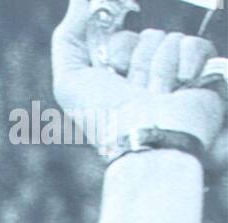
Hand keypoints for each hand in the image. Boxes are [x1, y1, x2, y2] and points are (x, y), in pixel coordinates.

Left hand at [52, 0, 225, 162]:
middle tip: (134, 90)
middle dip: (137, 62)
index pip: (121, 37)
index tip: (114, 65)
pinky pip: (194, 45)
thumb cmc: (105, 118)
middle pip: (145, 36)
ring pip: (168, 39)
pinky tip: (178, 87)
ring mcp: (174, 73)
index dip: (118, 48)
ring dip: (158, 69)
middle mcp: (147, 75)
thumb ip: (68, 39)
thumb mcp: (69, 83)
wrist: (147, 139)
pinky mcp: (200, 73)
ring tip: (155, 96)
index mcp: (118, 77)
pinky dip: (184, 65)